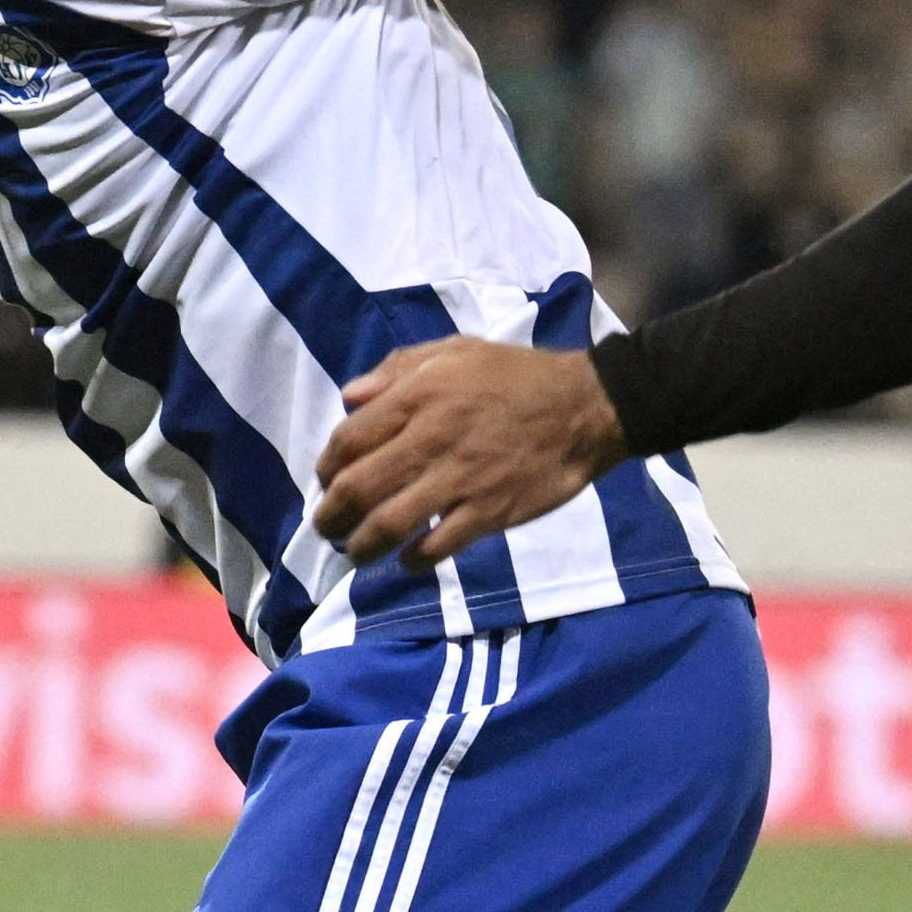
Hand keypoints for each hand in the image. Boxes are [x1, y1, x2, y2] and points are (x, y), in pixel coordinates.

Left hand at [314, 340, 624, 566]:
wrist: (585, 407)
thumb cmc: (516, 376)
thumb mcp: (455, 351)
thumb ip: (398, 369)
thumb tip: (350, 397)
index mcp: (418, 396)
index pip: (348, 440)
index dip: (326, 468)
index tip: (326, 481)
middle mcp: (431, 439)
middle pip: (357, 488)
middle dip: (331, 516)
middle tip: (328, 528)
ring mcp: (459, 479)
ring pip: (388, 524)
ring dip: (362, 546)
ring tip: (357, 552)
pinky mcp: (489, 512)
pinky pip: (437, 547)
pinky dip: (414, 560)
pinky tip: (409, 560)